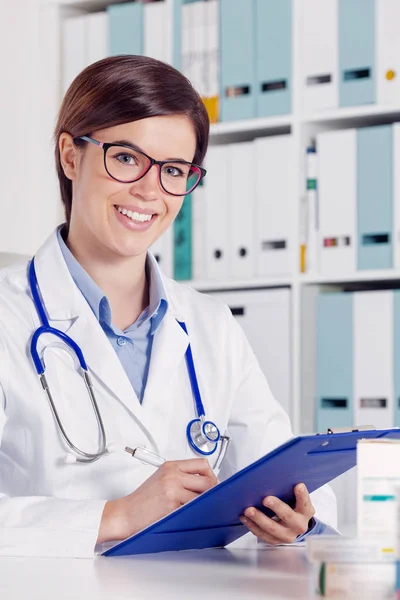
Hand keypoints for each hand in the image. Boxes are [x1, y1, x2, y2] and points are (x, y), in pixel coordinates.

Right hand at [97, 458, 216, 542]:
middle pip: (208, 480)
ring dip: (203, 504)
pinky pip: (193, 508)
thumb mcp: (161, 479)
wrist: (125, 513)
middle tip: (209, 500)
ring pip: (203, 496)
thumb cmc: (142, 500)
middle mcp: (172, 475)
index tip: (212, 484)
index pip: (202, 464)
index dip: (211, 475)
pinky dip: (195, 513)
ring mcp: (172, 489)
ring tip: (198, 509)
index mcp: (171, 466)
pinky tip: (191, 516)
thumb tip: (205, 484)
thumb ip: (181, 477)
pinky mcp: (172, 504)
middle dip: (212, 492)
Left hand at [239, 483, 314, 544]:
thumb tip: (274, 477)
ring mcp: (287, 535)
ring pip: (272, 528)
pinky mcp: (276, 541)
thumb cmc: (293, 507)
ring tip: (248, 510)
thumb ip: (289, 491)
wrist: (294, 526)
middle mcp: (299, 525)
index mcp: (305, 512)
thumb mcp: (296, 499)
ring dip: (259, 518)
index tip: (298, 485)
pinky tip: (244, 517)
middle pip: (287, 516)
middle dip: (276, 507)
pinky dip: (252, 525)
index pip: (305, 503)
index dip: (302, 495)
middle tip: (266, 499)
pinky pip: (262, 535)